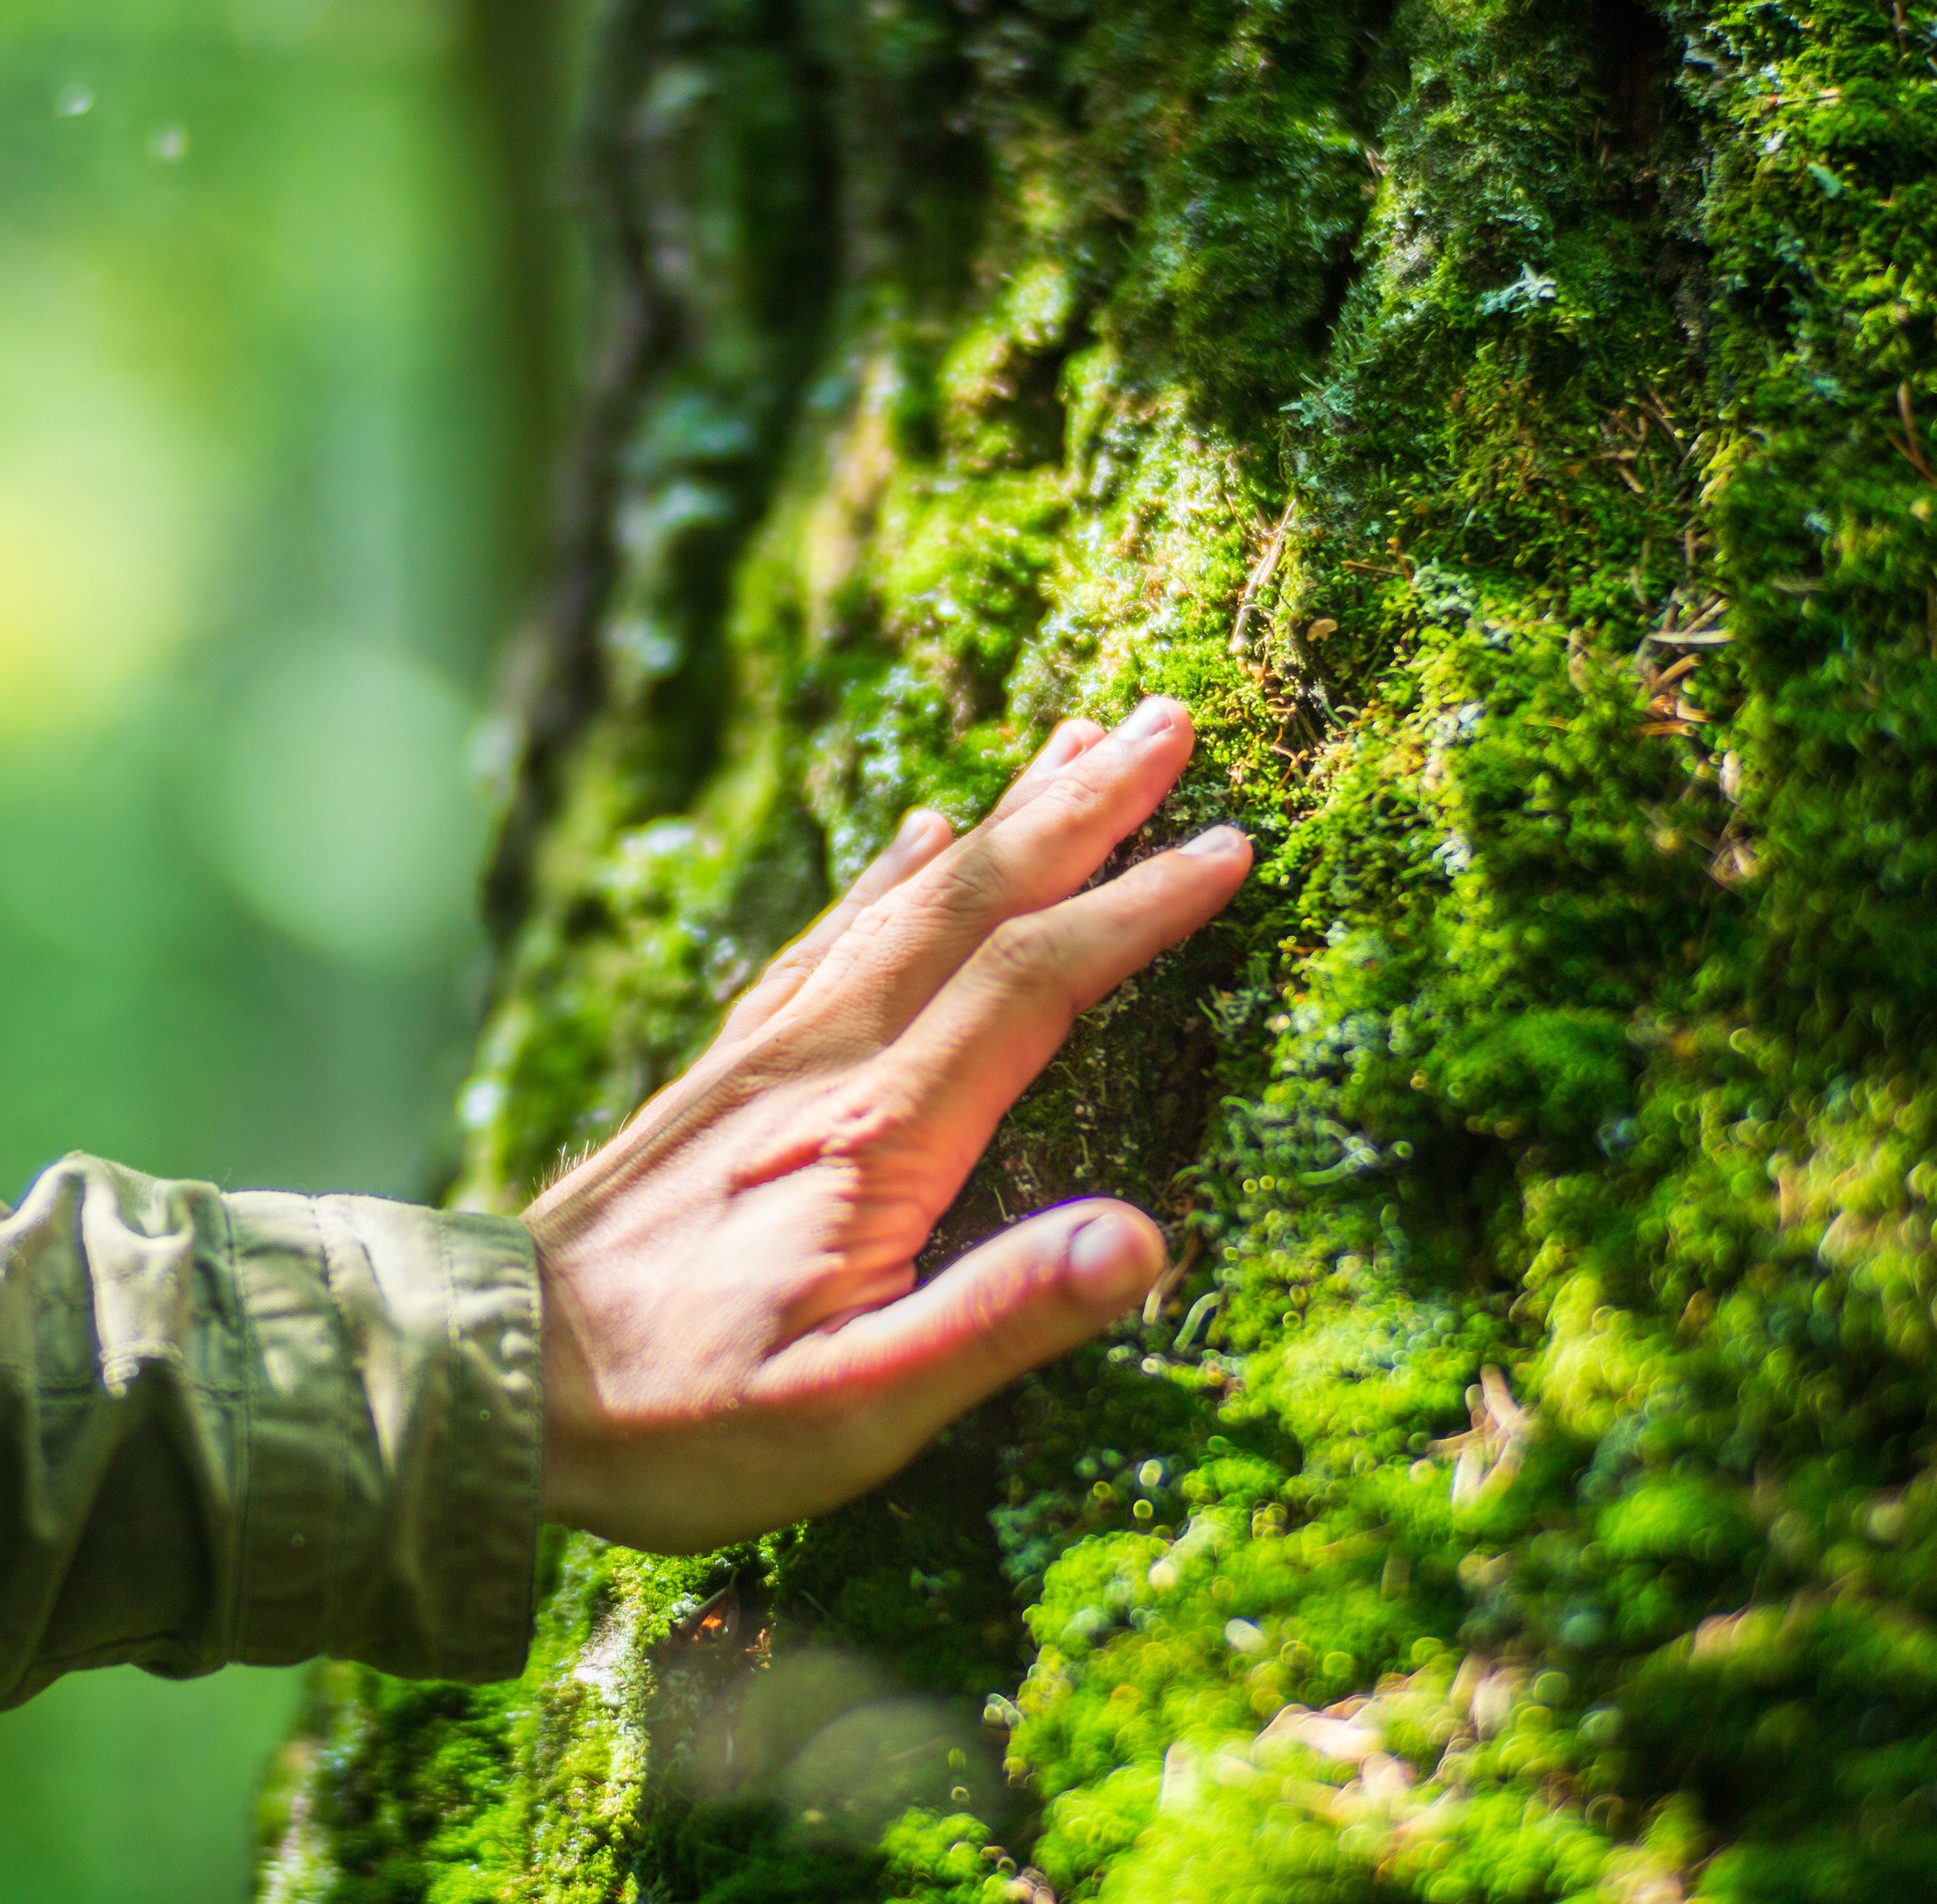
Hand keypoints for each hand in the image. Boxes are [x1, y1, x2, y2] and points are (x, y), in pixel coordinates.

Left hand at [525, 696, 1250, 1551]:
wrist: (489, 1376)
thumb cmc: (680, 1418)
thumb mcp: (853, 1412)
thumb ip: (1000, 1320)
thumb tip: (1145, 1243)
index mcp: (877, 1133)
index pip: (1035, 982)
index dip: (1138, 908)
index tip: (1229, 844)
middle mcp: (825, 1059)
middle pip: (975, 900)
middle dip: (1081, 806)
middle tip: (1166, 718)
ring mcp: (771, 1051)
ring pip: (909, 899)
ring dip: (1002, 817)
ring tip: (1073, 742)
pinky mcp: (730, 1067)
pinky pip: (827, 936)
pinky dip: (887, 873)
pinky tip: (917, 834)